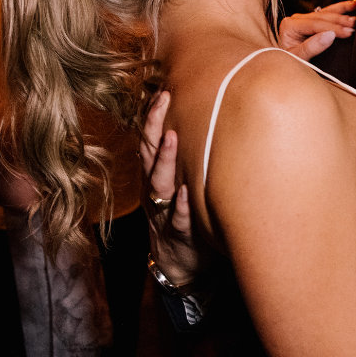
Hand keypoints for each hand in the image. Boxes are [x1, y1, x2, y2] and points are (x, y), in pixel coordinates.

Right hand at [139, 91, 197, 284]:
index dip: (153, 115)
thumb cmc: (186, 217)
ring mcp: (164, 212)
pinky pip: (179, 219)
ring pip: (160, 184)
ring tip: (173, 136)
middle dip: (155, 126)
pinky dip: (182, 206)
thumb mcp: (181, 185)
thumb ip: (187, 158)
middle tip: (164, 99)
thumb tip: (206, 121)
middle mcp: (155, 191)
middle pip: (150, 154)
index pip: (150, 140)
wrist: (182, 267)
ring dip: (166, 160)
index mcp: (155, 176)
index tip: (162, 89)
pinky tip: (187, 192)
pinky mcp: (178, 236)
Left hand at [278, 0, 355, 58]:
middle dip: (341, 20)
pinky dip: (342, 9)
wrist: (284, 68)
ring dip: (344, 10)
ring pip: (327, 11)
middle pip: (322, 16)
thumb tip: (329, 35)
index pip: (314, 24)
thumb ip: (311, 47)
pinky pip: (329, 13)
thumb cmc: (288, 63)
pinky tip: (353, 4)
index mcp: (290, 25)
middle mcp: (297, 19)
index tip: (347, 32)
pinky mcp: (313, 21)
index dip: (332, 27)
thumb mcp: (297, 58)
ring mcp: (305, 18)